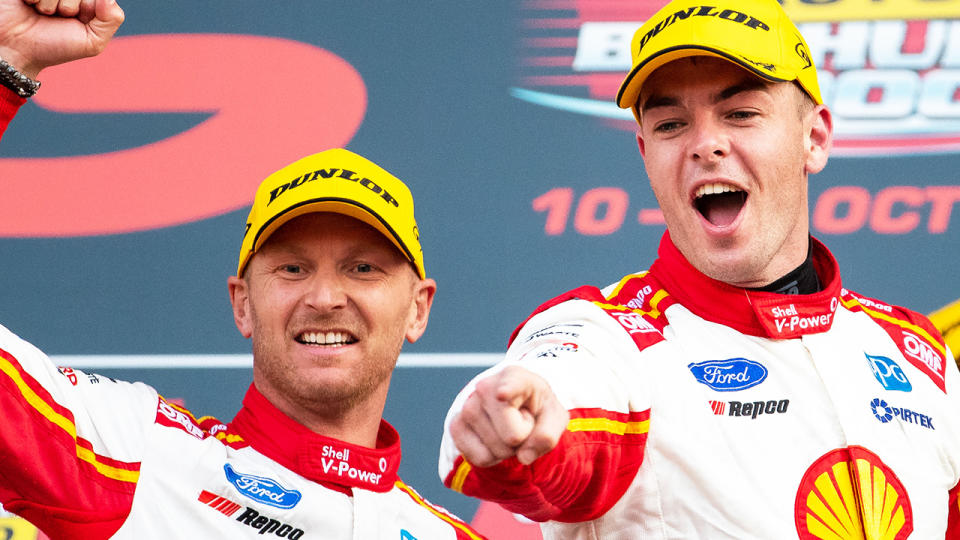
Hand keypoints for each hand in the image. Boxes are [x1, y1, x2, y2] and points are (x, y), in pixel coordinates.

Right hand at [0, 0, 123, 78]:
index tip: (76, 19)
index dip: (86, 6)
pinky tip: (29, 5)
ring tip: (43, 13)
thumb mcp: (91, 42)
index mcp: (87, 2)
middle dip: (68, 6)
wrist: (17, 50)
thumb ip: (111, 20)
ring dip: (49, 3)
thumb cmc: (54, 47)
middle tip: (57, 18)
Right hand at [449, 366, 568, 466]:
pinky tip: (495, 439)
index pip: (512, 385)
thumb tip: (524, 457)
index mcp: (516, 377)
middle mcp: (486, 387)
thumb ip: (547, 435)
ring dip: (507, 449)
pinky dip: (492, 457)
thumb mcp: (554, 417)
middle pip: (512, 437)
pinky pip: (479, 459)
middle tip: (522, 423)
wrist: (517, 405)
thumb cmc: (538, 408)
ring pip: (495, 451)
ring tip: (508, 429)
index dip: (508, 390)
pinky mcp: (456, 426)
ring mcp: (467, 406)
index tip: (503, 393)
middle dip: (523, 440)